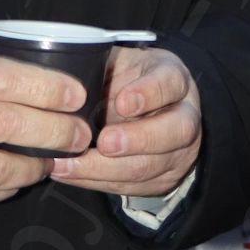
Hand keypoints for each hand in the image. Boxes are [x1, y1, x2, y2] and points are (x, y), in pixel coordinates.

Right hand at [0, 40, 93, 205]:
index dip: (47, 89)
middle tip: (80, 132)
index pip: (3, 81)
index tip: (76, 94)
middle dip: (56, 132)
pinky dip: (6, 186)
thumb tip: (34, 67)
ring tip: (53, 159)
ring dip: (36, 167)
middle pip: (8, 126)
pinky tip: (19, 175)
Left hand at [50, 47, 201, 200]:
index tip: (122, 102)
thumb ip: (101, 67)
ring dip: (107, 168)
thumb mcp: (117, 63)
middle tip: (104, 143)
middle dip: (137, 140)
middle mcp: (184, 116)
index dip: (149, 94)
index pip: (171, 84)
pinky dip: (97, 182)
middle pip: (175, 131)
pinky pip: (132, 186)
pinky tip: (70, 174)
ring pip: (151, 166)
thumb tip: (66, 81)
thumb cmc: (125, 82)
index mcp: (173, 79)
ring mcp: (178, 151)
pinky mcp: (162, 179)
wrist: (143, 110)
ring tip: (70, 164)